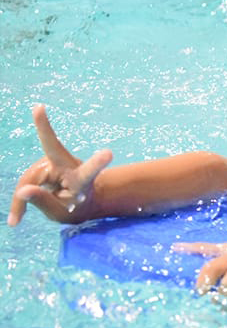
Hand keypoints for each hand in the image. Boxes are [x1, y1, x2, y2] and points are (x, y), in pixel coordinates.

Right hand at [8, 105, 111, 225]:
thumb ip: (43, 202)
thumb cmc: (76, 208)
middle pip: (50, 149)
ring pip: (29, 179)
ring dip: (23, 199)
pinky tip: (18, 217)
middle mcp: (68, 165)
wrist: (80, 202)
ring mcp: (54, 161)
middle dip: (43, 127)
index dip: (97, 163)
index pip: (89, 171)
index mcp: (82, 179)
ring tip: (18, 219)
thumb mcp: (61, 213)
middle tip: (39, 108)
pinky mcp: (44, 163)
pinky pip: (26, 181)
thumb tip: (22, 191)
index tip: (109, 153)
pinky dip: (22, 197)